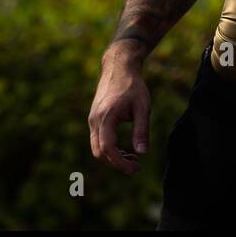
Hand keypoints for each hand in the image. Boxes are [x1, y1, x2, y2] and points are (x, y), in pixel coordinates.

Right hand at [88, 46, 150, 174]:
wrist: (118, 66)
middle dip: (117, 162)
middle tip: (136, 164)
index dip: (121, 163)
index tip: (136, 169)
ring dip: (113, 156)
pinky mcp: (94, 118)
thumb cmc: (133, 86)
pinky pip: (98, 139)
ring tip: (133, 155)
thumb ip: (141, 131)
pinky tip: (125, 147)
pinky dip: (109, 147)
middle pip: (100, 152)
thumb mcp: (143, 108)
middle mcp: (95, 120)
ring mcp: (92, 119)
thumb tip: (142, 154)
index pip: (109, 149)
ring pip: (97, 147)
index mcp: (106, 117)